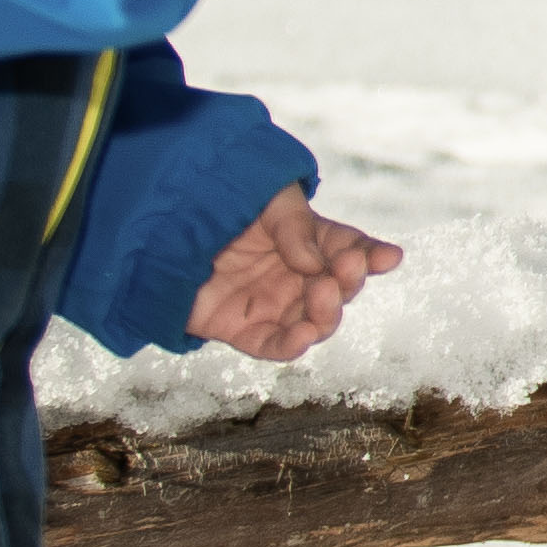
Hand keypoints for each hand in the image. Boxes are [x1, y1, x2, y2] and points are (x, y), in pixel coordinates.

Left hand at [185, 188, 404, 361]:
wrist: (159, 222)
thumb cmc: (219, 201)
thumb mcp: (267, 199)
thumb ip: (296, 228)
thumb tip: (316, 265)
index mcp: (308, 241)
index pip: (349, 251)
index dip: (370, 256)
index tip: (387, 257)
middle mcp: (296, 276)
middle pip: (338, 289)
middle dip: (348, 283)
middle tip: (342, 272)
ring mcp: (271, 304)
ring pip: (314, 321)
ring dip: (326, 315)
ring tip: (322, 297)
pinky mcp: (241, 329)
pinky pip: (272, 346)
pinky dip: (289, 347)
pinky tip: (302, 337)